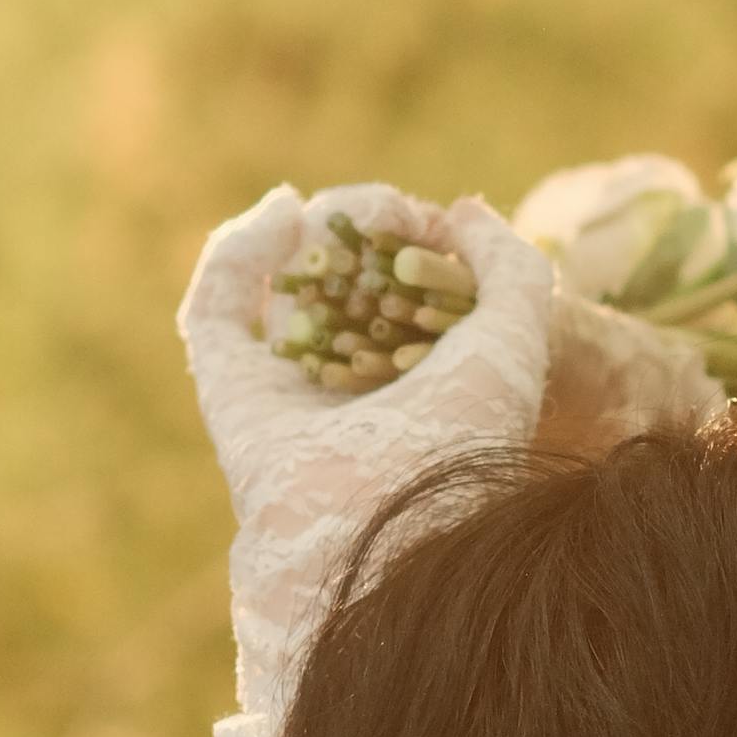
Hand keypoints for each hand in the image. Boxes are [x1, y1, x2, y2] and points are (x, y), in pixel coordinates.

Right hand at [178, 187, 575, 736]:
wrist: (378, 527)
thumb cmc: (460, 443)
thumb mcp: (518, 342)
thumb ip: (513, 267)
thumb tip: (463, 210)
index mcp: (419, 394)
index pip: (411, 299)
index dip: (421, 243)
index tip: (437, 221)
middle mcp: (351, 396)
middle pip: (345, 288)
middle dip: (364, 233)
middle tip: (389, 215)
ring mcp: (285, 392)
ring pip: (284, 290)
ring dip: (312, 234)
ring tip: (341, 209)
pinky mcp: (229, 388)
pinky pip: (218, 307)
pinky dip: (239, 251)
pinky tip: (285, 210)